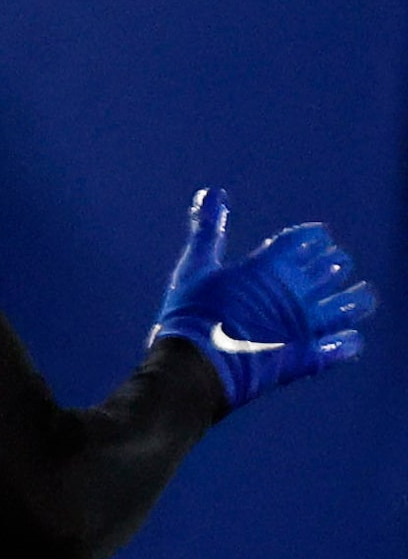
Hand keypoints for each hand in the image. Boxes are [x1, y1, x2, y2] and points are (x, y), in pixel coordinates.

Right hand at [152, 188, 373, 410]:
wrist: (197, 365)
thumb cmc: (192, 313)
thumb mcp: (195, 265)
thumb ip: (208, 229)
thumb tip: (212, 193)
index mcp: (268, 269)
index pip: (301, 244)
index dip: (313, 238)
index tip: (322, 236)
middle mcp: (293, 297)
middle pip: (326, 273)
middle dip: (335, 265)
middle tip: (340, 261)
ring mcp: (303, 330)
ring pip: (341, 311)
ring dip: (354, 301)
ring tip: (365, 295)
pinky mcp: (304, 359)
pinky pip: (335, 351)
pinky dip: (346, 345)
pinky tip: (354, 341)